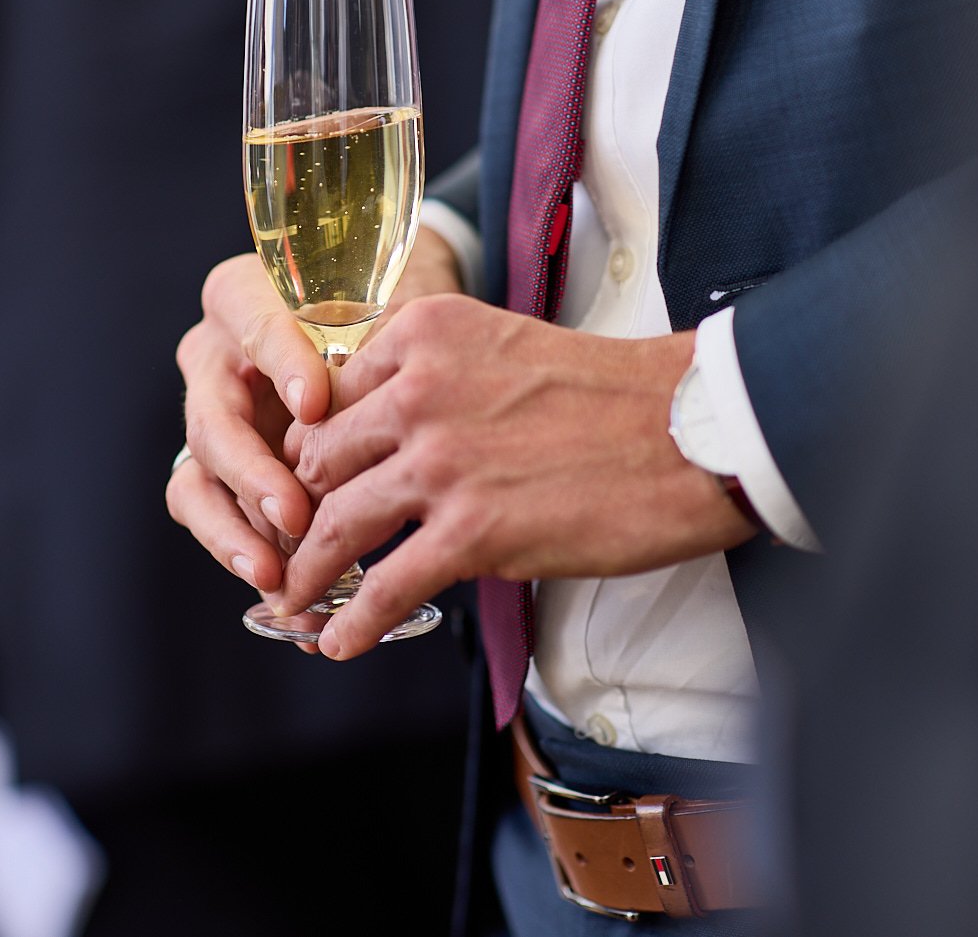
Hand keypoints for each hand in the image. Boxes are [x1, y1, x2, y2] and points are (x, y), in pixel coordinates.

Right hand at [167, 230, 463, 594]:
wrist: (387, 322)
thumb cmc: (387, 305)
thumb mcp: (391, 303)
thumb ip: (376, 341)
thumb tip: (372, 397)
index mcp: (243, 298)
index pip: (255, 326)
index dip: (283, 365)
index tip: (316, 404)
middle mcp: (212, 359)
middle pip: (213, 420)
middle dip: (253, 475)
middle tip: (294, 515)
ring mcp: (211, 420)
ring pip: (197, 481)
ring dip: (234, 532)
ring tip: (275, 574)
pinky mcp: (220, 473)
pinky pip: (213, 517)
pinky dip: (245, 556)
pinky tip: (284, 591)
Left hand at [271, 295, 757, 659]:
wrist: (690, 430)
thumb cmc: (611, 394)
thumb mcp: (502, 348)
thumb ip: (437, 376)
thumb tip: (390, 433)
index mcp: (424, 334)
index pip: (328, 395)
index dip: (308, 448)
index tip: (301, 485)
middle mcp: (419, 389)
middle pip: (318, 459)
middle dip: (296, 510)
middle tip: (288, 547)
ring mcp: (441, 461)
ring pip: (336, 523)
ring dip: (306, 572)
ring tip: (293, 602)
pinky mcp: (473, 530)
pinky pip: (387, 584)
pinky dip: (357, 622)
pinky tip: (341, 643)